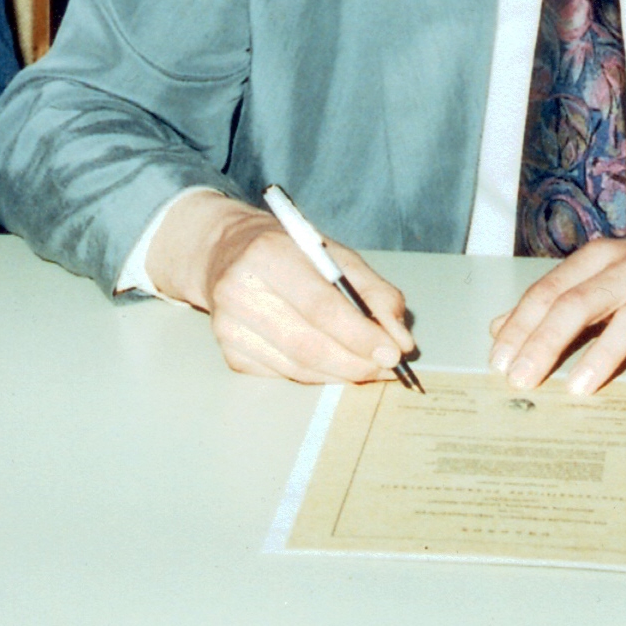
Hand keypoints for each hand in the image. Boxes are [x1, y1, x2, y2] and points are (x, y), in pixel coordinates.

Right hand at [146, 191, 415, 382]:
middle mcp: (240, 289)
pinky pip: (284, 375)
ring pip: (298, 367)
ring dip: (341, 373)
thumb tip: (400, 340)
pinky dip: (316, 374)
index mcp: (269, 253)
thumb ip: (374, 293)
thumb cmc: (288, 251)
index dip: (360, 335)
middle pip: (308, 345)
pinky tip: (331, 362)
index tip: (393, 352)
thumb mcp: (335, 254)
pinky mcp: (229, 351)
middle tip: (387, 367)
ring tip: (368, 367)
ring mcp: (228, 325)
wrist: (226, 251)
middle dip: (356, 362)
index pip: (320, 306)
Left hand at [486, 225, 625, 399]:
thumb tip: (501, 328)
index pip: (550, 290)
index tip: (499, 361)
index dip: (522, 325)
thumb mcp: (607, 274)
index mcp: (602, 258)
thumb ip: (558, 298)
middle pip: (580, 302)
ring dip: (602, 355)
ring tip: (577, 390)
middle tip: (522, 378)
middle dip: (546, 341)